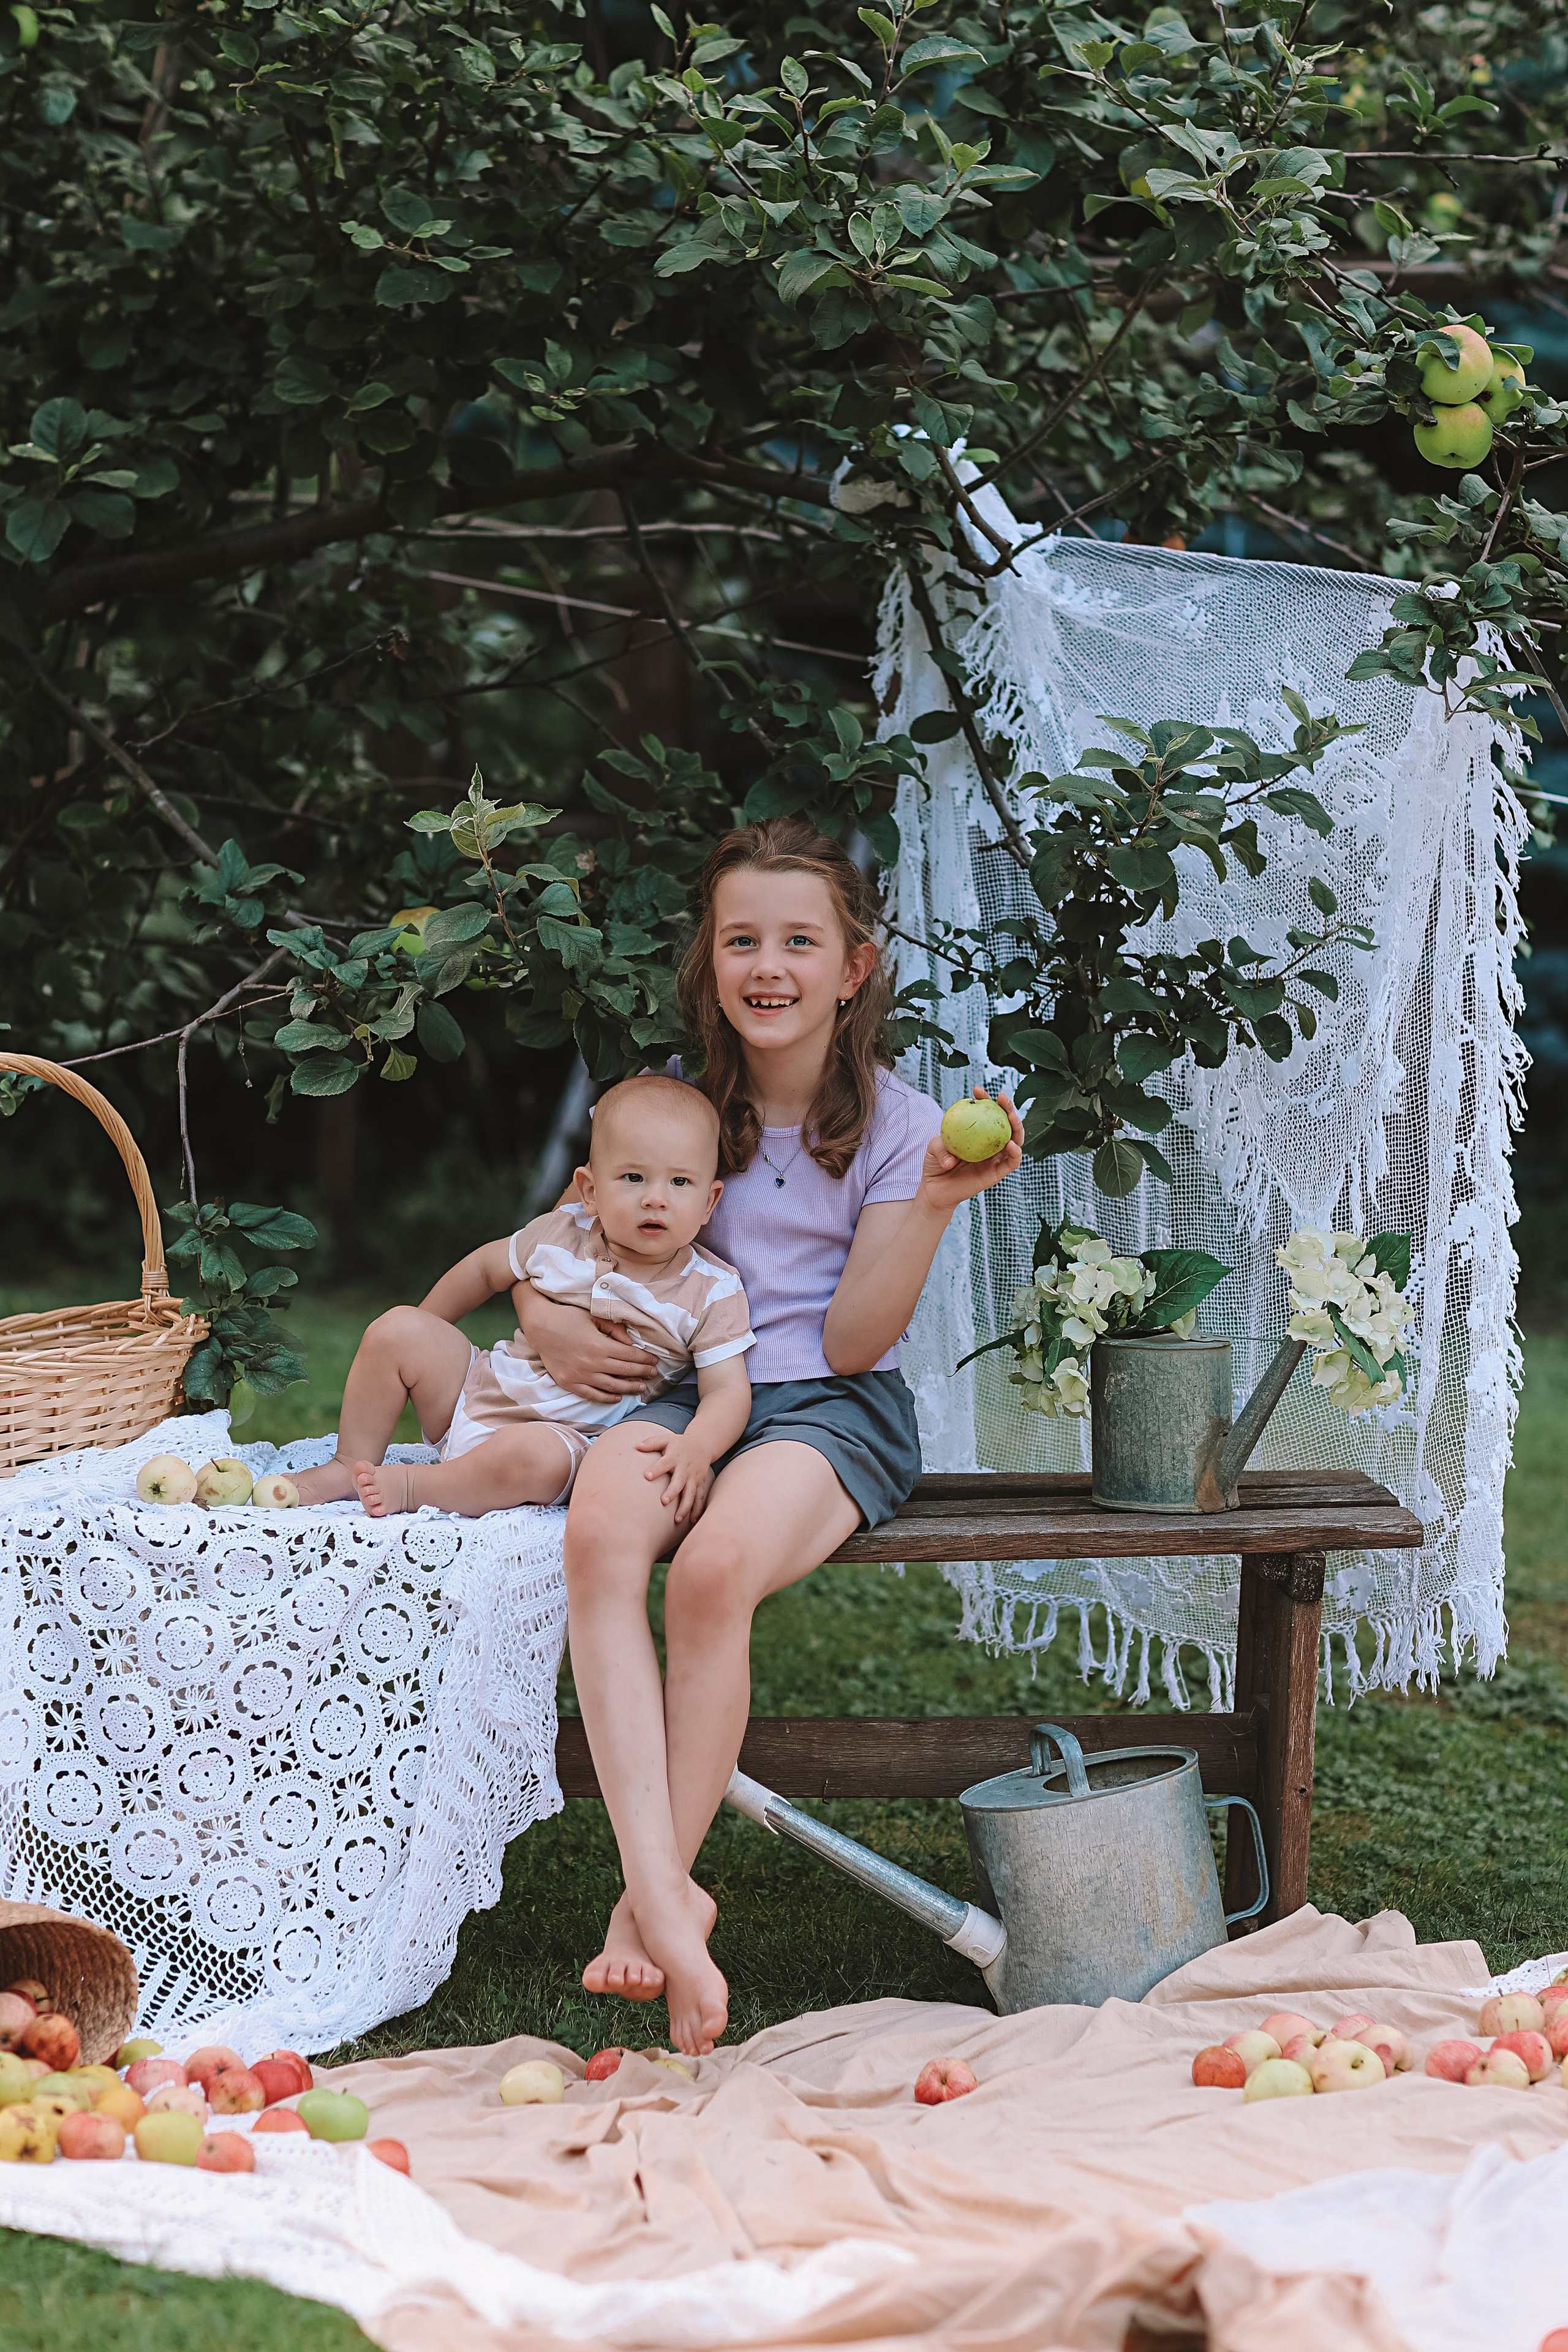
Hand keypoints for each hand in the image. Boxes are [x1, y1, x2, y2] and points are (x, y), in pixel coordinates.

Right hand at [530, 1302, 654, 1402]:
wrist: (540, 1326)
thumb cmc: (568, 1317)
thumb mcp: (594, 1316)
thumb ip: (615, 1329)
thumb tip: (631, 1344)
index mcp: (599, 1345)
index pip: (630, 1355)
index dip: (645, 1359)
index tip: (655, 1360)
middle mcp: (591, 1363)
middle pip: (624, 1371)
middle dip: (642, 1373)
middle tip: (654, 1374)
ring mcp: (579, 1375)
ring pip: (611, 1387)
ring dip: (629, 1388)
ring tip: (641, 1387)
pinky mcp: (568, 1382)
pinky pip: (591, 1395)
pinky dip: (606, 1398)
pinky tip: (617, 1397)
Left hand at [634, 1427, 714, 1525]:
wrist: (703, 1443)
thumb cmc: (679, 1444)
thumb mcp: (666, 1439)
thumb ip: (652, 1443)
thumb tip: (636, 1446)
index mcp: (674, 1457)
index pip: (664, 1463)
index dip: (657, 1469)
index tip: (647, 1476)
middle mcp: (685, 1468)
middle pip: (679, 1481)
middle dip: (672, 1492)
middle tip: (663, 1502)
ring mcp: (694, 1477)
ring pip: (691, 1493)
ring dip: (685, 1506)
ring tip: (677, 1519)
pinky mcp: (700, 1483)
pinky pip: (700, 1497)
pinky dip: (697, 1509)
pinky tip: (692, 1521)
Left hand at [916, 1087, 1023, 1215]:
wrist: (935, 1190)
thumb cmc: (934, 1164)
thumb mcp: (934, 1147)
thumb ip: (941, 1146)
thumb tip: (953, 1157)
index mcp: (977, 1132)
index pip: (986, 1112)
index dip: (985, 1099)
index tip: (977, 1090)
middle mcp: (989, 1143)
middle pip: (1005, 1122)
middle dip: (1007, 1106)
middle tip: (1001, 1096)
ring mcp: (995, 1157)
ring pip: (1015, 1139)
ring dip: (1018, 1126)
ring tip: (1012, 1116)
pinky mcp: (998, 1173)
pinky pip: (1012, 1162)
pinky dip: (1016, 1152)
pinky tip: (1011, 1144)